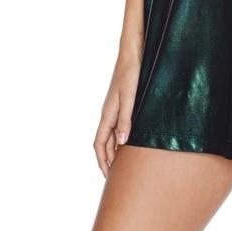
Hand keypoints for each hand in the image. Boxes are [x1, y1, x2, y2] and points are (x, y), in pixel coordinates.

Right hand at [93, 52, 140, 176]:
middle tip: (116, 177)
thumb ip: (126, 119)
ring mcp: (114, 107)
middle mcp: (109, 113)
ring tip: (122, 164)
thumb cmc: (131, 73)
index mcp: (108, 113)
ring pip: (110, 134)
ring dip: (114, 150)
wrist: (132, 53)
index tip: (108, 177)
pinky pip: (117, 125)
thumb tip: (121, 143)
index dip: (102, 160)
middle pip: (104, 142)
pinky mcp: (121, 102)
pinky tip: (128, 141)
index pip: (99, 143)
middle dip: (108, 159)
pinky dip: (120, 137)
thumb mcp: (130, 97)